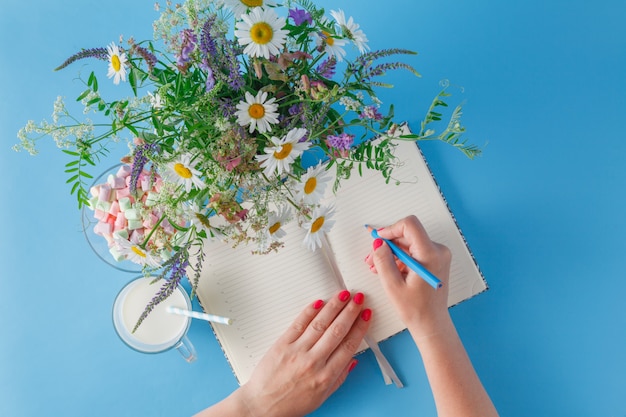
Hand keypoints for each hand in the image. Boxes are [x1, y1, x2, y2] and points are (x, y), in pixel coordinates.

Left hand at [198, 290, 371, 416]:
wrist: (263, 405)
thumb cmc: (291, 403)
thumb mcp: (322, 397)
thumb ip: (339, 378)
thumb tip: (353, 359)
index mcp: (326, 376)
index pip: (348, 345)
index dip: (360, 327)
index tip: (366, 315)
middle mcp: (313, 362)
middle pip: (337, 331)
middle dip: (350, 312)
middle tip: (359, 298)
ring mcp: (297, 352)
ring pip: (320, 324)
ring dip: (334, 307)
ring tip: (343, 295)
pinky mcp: (282, 345)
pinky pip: (299, 324)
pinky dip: (310, 311)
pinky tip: (319, 302)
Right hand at [365, 215, 451, 339]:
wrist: (431, 324)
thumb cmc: (416, 310)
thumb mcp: (392, 285)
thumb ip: (383, 260)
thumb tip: (378, 243)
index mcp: (430, 254)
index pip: (409, 225)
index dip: (390, 229)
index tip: (378, 239)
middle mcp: (438, 251)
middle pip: (407, 234)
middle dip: (387, 244)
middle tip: (371, 257)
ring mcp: (438, 255)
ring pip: (408, 243)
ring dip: (391, 252)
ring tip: (376, 266)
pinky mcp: (434, 260)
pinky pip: (413, 251)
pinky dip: (399, 257)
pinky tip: (387, 269)